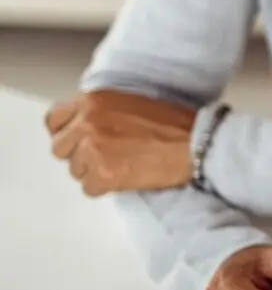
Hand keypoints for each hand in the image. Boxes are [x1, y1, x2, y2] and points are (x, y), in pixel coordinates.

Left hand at [46, 91, 195, 195]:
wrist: (198, 144)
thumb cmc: (178, 124)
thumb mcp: (133, 101)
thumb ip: (104, 111)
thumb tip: (89, 127)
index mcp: (93, 100)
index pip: (54, 119)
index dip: (66, 133)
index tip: (77, 140)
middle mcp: (87, 122)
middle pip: (61, 148)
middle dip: (81, 155)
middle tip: (107, 157)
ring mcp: (92, 148)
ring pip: (76, 171)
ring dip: (95, 172)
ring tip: (124, 166)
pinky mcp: (103, 173)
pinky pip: (90, 189)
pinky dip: (107, 188)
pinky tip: (128, 178)